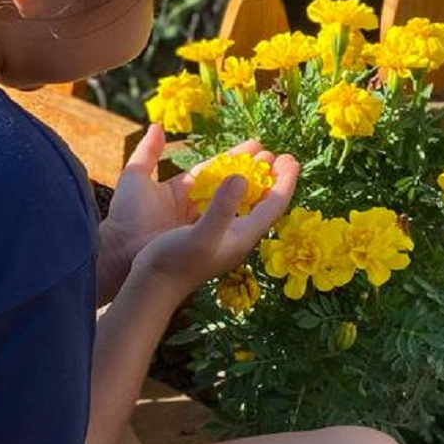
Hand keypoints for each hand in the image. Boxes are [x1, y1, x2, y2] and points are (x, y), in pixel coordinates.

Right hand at [108, 125, 297, 301]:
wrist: (152, 288)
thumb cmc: (175, 263)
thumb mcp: (201, 235)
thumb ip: (222, 208)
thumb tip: (241, 177)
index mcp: (242, 236)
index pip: (274, 205)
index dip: (285, 180)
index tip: (290, 158)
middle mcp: (237, 237)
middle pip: (264, 203)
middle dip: (272, 178)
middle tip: (277, 155)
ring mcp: (223, 237)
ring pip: (247, 205)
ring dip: (254, 182)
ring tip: (256, 162)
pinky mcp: (208, 236)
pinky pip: (230, 207)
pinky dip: (232, 190)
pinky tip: (224, 183)